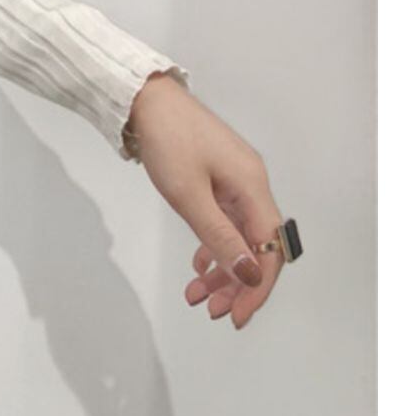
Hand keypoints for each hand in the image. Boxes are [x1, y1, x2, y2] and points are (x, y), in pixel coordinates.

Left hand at [126, 72, 287, 329]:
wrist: (145, 100)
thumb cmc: (167, 139)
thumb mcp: (189, 195)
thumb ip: (218, 236)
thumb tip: (248, 274)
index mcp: (252, 187)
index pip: (270, 249)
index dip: (256, 287)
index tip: (236, 315)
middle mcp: (250, 185)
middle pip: (257, 247)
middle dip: (237, 283)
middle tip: (212, 310)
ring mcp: (234, 182)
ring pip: (238, 237)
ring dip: (222, 268)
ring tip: (197, 294)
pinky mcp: (216, 179)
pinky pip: (224, 222)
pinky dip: (213, 246)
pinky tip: (198, 265)